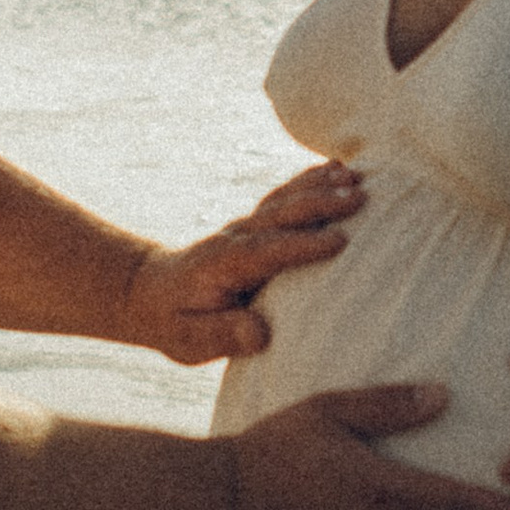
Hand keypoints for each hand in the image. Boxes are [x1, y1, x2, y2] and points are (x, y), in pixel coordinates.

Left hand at [119, 163, 362, 364]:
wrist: (148, 292)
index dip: (302, 246)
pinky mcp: (254, 224)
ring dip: (319, 187)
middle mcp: (236, 238)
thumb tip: (259, 334)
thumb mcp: (189, 341)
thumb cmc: (174, 322)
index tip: (340, 243)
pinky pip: (283, 198)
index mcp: (223, 266)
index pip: (267, 252)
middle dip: (320, 205)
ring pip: (284, 200)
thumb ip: (223, 335)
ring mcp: (245, 226)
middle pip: (281, 216)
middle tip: (360, 198)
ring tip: (356, 178)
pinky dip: (309, 181)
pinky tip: (337, 169)